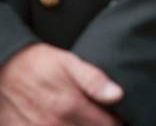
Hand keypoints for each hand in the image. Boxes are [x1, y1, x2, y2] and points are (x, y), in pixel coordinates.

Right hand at [0, 43, 122, 125]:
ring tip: (82, 118)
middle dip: (99, 125)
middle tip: (100, 117)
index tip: (117, 115)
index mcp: (70, 106)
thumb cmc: (38, 64)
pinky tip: (65, 122)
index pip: (107, 125)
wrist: (2, 70)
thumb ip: (94, 80)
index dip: (116, 121)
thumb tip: (118, 95)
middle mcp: (55, 125)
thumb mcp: (68, 62)